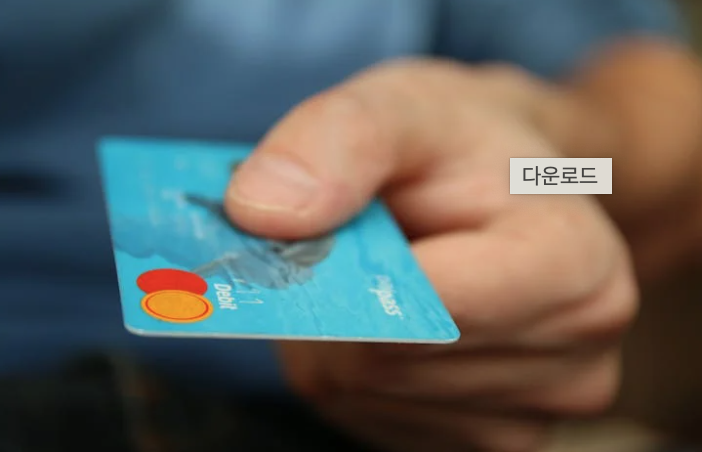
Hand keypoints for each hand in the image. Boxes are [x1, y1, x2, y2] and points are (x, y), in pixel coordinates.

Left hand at [224, 60, 637, 451]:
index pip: (422, 305)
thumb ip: (340, 140)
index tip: (320, 225)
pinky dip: (357, 370)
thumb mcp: (406, 104)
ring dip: (340, 334)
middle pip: (382, 361)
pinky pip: (373, 418)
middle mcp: (575, 359)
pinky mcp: (491, 441)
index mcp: (575, 266)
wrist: (509, 187)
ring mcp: (533, 418)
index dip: (345, 267)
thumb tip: (260, 212)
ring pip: (366, 395)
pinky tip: (393, 320)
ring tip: (382, 275)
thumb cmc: (463, 144)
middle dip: (335, 300)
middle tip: (351, 242)